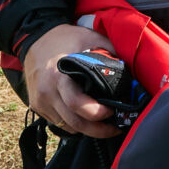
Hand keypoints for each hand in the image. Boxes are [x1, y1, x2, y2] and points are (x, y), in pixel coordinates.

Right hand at [22, 23, 119, 138]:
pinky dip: (74, 124)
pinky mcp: (37, 106)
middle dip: (98, 130)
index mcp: (59, 76)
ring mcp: (40, 101)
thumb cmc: (67, 38)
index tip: (113, 110)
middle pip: (74, 123)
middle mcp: (47, 92)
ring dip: (87, 129)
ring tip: (104, 124)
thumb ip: (111, 54)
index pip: (77, 104)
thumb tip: (131, 73)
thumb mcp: (91, 38)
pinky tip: (86, 117)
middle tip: (115, 128)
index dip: (97, 113)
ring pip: (67, 127)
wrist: (36, 38)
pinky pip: (59, 123)